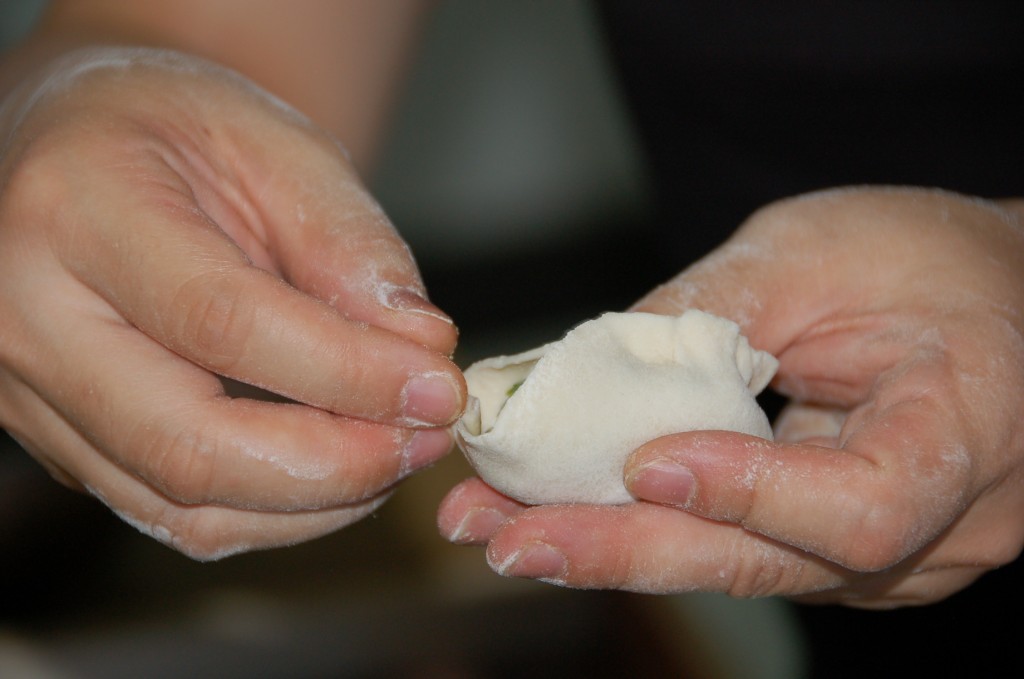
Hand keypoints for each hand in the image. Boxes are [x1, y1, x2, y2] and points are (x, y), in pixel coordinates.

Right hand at [0, 48, 463, 558]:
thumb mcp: (274, 144)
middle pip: (188, 445)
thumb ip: (349, 244)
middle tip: (428, 438)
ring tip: (399, 451)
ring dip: (317, 502)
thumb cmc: (174, 129)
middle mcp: (25, 315)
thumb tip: (422, 349)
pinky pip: (175, 514)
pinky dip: (276, 510)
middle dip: (337, 464)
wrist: (80, 146)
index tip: (439, 388)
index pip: (222, 321)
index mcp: (73, 209)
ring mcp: (28, 393)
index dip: (348, 372)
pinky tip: (341, 468)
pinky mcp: (60, 441)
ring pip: (183, 505)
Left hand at [439, 187, 1023, 607]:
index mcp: (967, 435)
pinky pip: (738, 548)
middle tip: (512, 538)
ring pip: (742, 568)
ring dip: (615, 548)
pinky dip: (646, 531)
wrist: (991, 296)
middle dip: (630, 551)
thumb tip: (595, 372)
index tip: (645, 464)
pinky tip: (559, 515)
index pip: (865, 508)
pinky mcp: (832, 547)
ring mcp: (888, 554)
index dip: (753, 496)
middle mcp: (939, 527)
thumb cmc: (928, 258)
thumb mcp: (823, 252)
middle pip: (775, 565)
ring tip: (500, 528)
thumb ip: (722, 310)